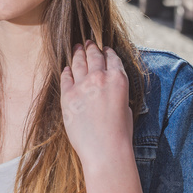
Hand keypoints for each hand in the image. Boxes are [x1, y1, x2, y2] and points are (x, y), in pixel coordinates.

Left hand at [60, 42, 133, 173]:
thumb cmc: (120, 134)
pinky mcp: (68, 95)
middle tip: (88, 42)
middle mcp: (100, 77)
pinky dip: (67, 71)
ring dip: (78, 53)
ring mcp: (82, 85)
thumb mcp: (126, 107)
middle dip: (91, 48)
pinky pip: (66, 77)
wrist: (105, 150)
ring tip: (77, 48)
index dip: (107, 51)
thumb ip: (117, 92)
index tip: (104, 49)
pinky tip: (67, 68)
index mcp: (118, 79)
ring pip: (78, 62)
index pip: (112, 58)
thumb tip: (109, 89)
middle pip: (94, 56)